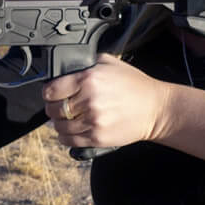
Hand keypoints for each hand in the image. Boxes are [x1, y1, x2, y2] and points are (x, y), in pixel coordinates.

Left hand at [41, 53, 172, 148]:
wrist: (155, 109)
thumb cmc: (134, 85)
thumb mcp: (109, 63)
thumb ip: (85, 65)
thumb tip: (64, 71)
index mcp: (89, 79)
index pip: (51, 90)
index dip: (48, 93)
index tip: (51, 94)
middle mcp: (89, 100)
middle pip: (54, 109)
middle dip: (53, 108)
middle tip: (59, 106)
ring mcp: (93, 121)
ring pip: (59, 127)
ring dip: (59, 123)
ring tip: (66, 119)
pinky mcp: (98, 137)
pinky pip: (69, 140)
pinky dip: (65, 136)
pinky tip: (71, 130)